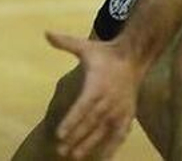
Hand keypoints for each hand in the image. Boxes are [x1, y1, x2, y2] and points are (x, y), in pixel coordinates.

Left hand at [45, 31, 142, 158]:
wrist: (135, 56)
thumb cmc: (106, 53)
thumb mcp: (85, 46)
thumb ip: (65, 42)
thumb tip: (46, 32)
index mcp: (96, 86)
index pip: (81, 107)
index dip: (70, 122)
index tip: (59, 134)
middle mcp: (108, 100)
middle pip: (90, 123)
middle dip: (75, 138)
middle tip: (61, 150)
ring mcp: (119, 109)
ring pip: (103, 131)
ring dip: (89, 145)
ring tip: (75, 156)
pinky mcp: (128, 114)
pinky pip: (119, 134)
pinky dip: (111, 146)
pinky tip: (103, 157)